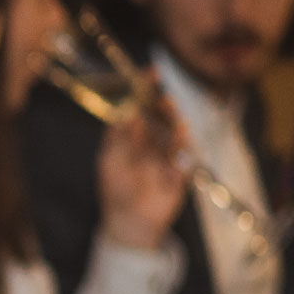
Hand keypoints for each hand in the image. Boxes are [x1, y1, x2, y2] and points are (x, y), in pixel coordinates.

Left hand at [97, 103, 188, 250]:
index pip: (143, 106)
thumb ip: (119, 138)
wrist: (128, 220)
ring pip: (176, 140)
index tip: (152, 72)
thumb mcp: (110, 160)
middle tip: (165, 100)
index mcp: (134, 134)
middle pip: (163, 119)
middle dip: (165, 109)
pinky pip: (184, 167)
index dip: (146, 89)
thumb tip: (128, 114)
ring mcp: (168, 158)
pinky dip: (182, 164)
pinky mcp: (179, 177)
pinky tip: (178, 163)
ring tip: (178, 125)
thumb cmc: (115, 187)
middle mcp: (153, 141)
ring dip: (178, 132)